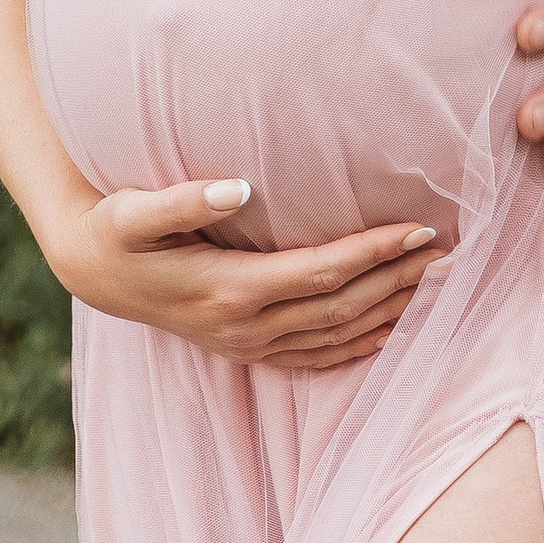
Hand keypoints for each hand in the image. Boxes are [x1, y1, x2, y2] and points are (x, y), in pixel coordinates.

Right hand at [51, 178, 445, 372]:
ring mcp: (248, 345)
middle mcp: (245, 327)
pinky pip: (317, 357)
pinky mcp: (247, 350)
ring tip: (438, 282)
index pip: (320, 274)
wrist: (91, 273)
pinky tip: (392, 327)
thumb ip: (186, 199)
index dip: (372, 252)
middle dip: (399, 280)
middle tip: (452, 252)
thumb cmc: (115, 229)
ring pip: (337, 336)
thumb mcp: (135, 211)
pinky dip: (361, 344)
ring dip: (391, 310)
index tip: (418, 229)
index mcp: (228, 291)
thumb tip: (239, 185)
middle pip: (342, 308)